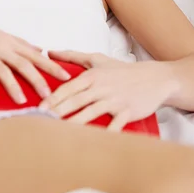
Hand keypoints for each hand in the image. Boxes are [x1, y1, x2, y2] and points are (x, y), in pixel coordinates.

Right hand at [0, 13, 70, 103]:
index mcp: (7, 41)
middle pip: (22, 63)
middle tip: (50, 95)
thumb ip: (20, 44)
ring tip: (23, 100)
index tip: (67, 76)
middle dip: (38, 79)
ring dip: (13, 85)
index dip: (51, 65)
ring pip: (2, 69)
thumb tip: (41, 49)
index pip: (34, 54)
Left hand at [38, 50, 176, 130]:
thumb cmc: (122, 70)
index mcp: (92, 76)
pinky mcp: (127, 112)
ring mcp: (114, 100)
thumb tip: (50, 51)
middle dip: (58, 111)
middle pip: (76, 101)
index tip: (39, 107)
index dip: (53, 98)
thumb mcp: (97, 59)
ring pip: (91, 112)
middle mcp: (101, 88)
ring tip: (60, 132)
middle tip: (41, 121)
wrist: (154, 78)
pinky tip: (95, 141)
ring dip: (75, 123)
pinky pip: (115, 124)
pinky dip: (106, 133)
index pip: (68, 88)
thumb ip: (72, 56)